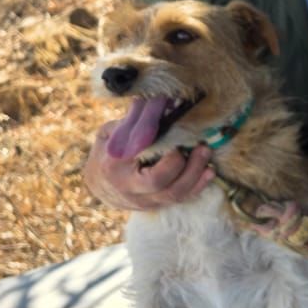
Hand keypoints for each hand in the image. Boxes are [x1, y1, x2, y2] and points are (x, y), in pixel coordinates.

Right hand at [83, 122, 212, 211]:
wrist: (99, 183)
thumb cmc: (107, 150)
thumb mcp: (110, 132)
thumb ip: (133, 121)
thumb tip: (161, 101)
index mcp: (114, 167)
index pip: (140, 159)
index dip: (163, 152)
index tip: (178, 139)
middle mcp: (127, 189)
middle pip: (161, 183)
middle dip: (186, 166)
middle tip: (202, 146)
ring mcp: (142, 201)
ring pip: (174, 195)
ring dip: (196, 175)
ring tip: (206, 153)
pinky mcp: (156, 206)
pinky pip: (179, 200)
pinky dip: (197, 186)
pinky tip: (209, 172)